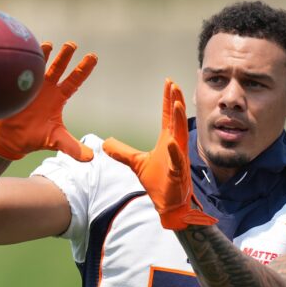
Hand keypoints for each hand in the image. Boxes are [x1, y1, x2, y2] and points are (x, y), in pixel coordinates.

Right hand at [0, 41, 97, 160]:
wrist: (9, 139)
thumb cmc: (34, 137)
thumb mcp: (55, 141)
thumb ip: (72, 147)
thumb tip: (91, 157)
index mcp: (58, 97)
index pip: (74, 80)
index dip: (83, 69)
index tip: (93, 57)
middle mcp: (46, 88)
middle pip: (58, 68)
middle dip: (65, 56)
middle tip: (72, 44)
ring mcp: (30, 85)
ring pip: (39, 66)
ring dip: (43, 55)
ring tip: (48, 45)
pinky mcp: (16, 86)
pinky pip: (19, 71)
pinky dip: (22, 63)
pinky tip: (24, 52)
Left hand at [103, 80, 216, 229]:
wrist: (168, 204)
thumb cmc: (159, 182)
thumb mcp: (136, 163)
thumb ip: (122, 151)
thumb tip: (105, 143)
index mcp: (167, 140)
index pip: (168, 116)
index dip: (168, 99)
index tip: (168, 82)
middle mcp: (176, 146)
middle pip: (176, 120)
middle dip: (176, 102)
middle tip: (174, 85)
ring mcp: (178, 159)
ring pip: (180, 136)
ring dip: (179, 121)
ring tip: (177, 105)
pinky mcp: (178, 173)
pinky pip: (177, 161)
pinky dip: (174, 152)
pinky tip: (171, 142)